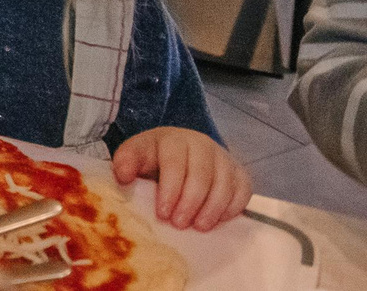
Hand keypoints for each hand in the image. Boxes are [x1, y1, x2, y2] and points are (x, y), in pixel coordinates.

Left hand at [113, 127, 250, 230]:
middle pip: (201, 175)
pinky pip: (243, 190)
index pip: (174, 163)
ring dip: (212, 209)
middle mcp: (201, 144)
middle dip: (190, 203)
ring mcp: (223, 157)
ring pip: (224, 184)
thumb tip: (122, 176)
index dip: (170, 190)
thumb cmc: (154, 158)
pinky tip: (218, 220)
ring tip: (199, 227)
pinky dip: (232, 207)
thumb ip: (126, 162)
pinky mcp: (239, 171)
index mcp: (173, 139)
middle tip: (179, 224)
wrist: (179, 152)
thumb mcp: (135, 155)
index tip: (163, 214)